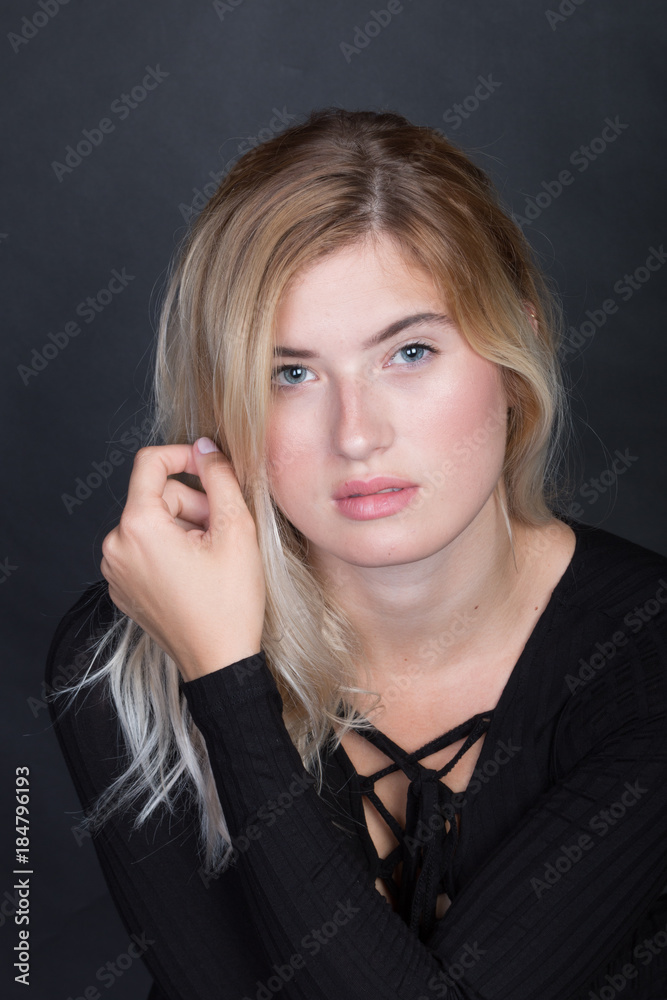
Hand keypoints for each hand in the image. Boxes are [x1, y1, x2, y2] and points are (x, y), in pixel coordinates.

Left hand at [100, 437, 265, 680]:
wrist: (220, 663)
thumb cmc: (229, 604)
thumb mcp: (236, 531)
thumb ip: (219, 478)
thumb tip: (207, 447)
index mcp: (137, 528)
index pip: (150, 463)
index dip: (184, 455)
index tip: (211, 467)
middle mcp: (116, 547)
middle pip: (156, 497)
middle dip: (193, 504)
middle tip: (224, 532)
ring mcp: (116, 571)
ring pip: (152, 524)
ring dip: (184, 528)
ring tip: (212, 556)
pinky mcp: (123, 588)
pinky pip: (145, 550)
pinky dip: (171, 550)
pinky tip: (197, 573)